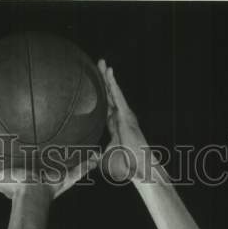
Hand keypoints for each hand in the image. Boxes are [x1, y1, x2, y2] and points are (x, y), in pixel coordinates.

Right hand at [0, 150, 97, 199]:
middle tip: (8, 160)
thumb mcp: (70, 177)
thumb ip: (83, 168)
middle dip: (10, 171)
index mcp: (32, 184)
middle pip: (11, 177)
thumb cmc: (49, 188)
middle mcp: (17, 185)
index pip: (29, 177)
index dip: (29, 173)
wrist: (33, 195)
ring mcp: (5, 184)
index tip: (29, 166)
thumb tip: (98, 157)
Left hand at [97, 60, 157, 181]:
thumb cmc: (126, 162)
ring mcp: (124, 115)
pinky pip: (118, 97)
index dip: (100, 92)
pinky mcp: (126, 115)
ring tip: (102, 63)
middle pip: (110, 94)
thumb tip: (87, 160)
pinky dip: (113, 84)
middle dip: (104, 79)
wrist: (139, 165)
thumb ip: (96, 157)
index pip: (106, 104)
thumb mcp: (106, 157)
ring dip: (108, 77)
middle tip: (97, 63)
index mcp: (115, 123)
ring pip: (114, 92)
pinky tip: (109, 73)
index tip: (93, 81)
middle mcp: (120, 116)